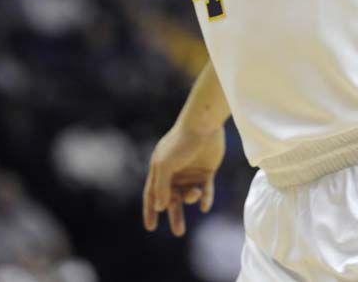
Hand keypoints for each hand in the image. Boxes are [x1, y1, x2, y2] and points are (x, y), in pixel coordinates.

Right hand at [143, 122, 225, 236]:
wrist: (204, 125)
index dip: (150, 210)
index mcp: (160, 169)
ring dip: (191, 198)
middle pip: (172, 199)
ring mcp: (191, 172)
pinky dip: (205, 198)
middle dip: (175, 216)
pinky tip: (205, 204)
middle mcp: (174, 172)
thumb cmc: (181, 142)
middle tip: (178, 232)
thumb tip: (160, 207)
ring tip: (195, 193)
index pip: (152, 194)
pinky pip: (206, 190)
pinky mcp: (206, 171)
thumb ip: (161, 187)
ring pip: (189, 195)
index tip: (150, 227)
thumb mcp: (165, 165)